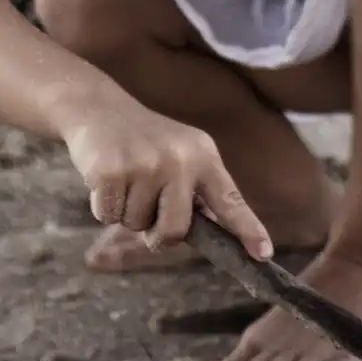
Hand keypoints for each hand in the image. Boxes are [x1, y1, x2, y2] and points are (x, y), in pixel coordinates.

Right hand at [58, 89, 272, 259]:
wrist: (97, 107)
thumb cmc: (144, 141)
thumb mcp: (181, 154)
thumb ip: (197, 192)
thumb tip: (210, 237)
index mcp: (203, 156)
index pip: (230, 199)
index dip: (248, 229)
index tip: (263, 253)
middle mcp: (179, 160)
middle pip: (175, 230)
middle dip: (158, 234)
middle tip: (147, 211)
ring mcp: (144, 164)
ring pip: (137, 225)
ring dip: (127, 212)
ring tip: (125, 178)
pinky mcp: (111, 171)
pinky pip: (108, 216)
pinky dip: (103, 206)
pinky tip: (106, 178)